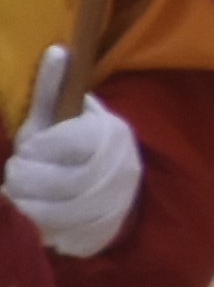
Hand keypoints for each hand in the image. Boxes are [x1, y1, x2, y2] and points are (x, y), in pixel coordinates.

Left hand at [8, 93, 140, 259]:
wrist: (118, 188)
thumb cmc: (79, 147)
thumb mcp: (67, 115)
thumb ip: (55, 88)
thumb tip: (56, 51)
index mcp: (108, 137)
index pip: (54, 144)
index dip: (34, 147)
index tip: (32, 147)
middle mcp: (115, 173)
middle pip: (44, 180)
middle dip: (21, 175)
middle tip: (23, 170)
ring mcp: (109, 208)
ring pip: (42, 211)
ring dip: (22, 201)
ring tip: (22, 191)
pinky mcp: (96, 235)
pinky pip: (50, 235)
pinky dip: (33, 224)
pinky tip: (32, 212)